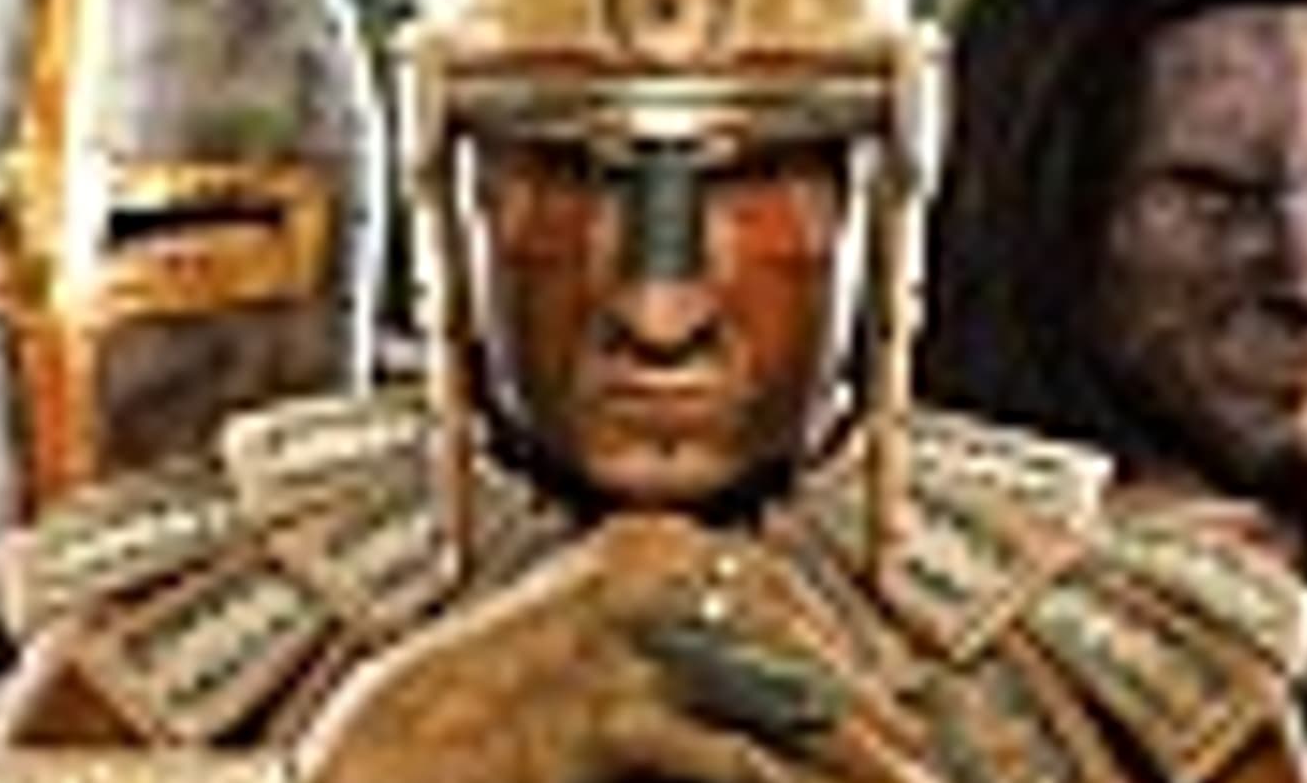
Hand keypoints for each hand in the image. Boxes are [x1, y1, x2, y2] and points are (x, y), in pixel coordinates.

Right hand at [298, 515, 934, 782]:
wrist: (390, 749)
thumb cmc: (502, 706)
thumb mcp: (609, 656)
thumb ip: (692, 653)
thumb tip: (808, 690)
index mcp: (642, 545)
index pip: (773, 590)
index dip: (839, 652)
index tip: (890, 704)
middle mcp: (636, 571)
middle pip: (785, 638)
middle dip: (861, 705)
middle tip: (917, 759)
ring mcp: (615, 635)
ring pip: (769, 691)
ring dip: (847, 749)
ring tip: (903, 779)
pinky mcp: (594, 710)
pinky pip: (714, 750)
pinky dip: (773, 779)